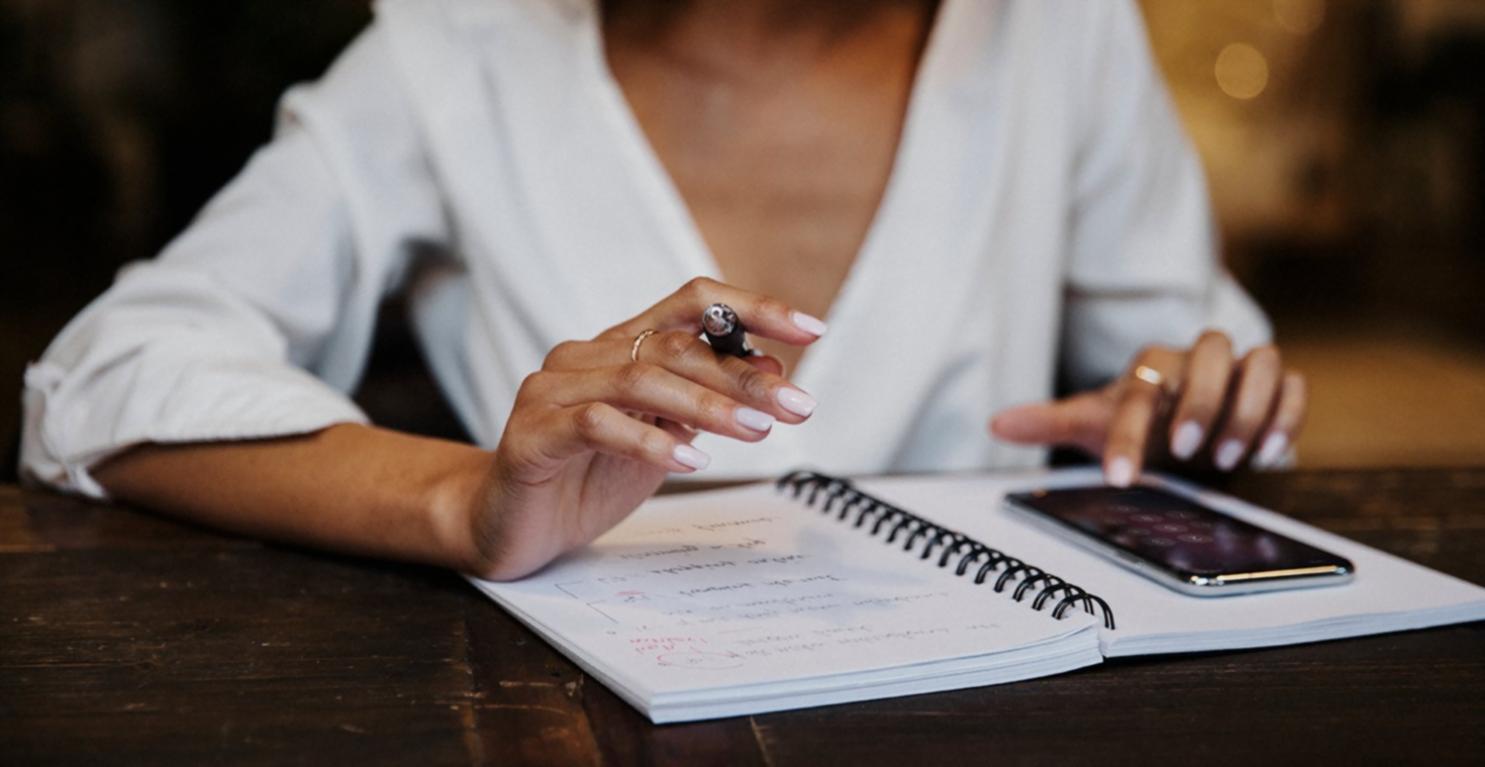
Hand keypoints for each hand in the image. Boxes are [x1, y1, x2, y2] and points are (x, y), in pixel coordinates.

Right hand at [463, 277, 825, 579]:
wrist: (508, 527)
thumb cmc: (585, 479)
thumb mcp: (664, 438)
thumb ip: (706, 402)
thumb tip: (770, 368)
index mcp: (619, 347)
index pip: (691, 304)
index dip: (752, 308)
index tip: (810, 331)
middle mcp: (584, 356)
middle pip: (674, 345)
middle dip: (743, 376)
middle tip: (795, 405)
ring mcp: (552, 391)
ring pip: (639, 378)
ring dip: (708, 405)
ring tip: (757, 431)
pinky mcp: (531, 435)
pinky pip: (596, 425)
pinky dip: (650, 440)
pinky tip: (691, 459)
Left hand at [989, 330, 1305, 486]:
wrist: (1181, 427)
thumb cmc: (1136, 422)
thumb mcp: (1093, 424)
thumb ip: (1049, 422)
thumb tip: (996, 423)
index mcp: (1150, 367)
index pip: (1140, 389)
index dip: (1130, 434)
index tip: (1121, 477)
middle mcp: (1197, 361)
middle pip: (1213, 351)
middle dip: (1203, 401)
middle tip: (1187, 451)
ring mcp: (1240, 371)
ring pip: (1260, 362)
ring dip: (1248, 409)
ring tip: (1231, 458)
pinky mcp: (1274, 386)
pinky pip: (1291, 385)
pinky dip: (1286, 414)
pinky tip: (1268, 452)